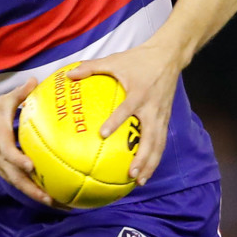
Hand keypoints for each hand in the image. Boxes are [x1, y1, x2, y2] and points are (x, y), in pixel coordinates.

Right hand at [0, 78, 52, 204]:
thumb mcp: (1, 105)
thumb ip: (19, 94)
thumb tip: (36, 80)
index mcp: (0, 143)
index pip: (9, 154)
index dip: (19, 160)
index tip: (30, 165)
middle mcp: (2, 161)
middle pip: (19, 180)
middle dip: (36, 192)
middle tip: (55, 200)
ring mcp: (5, 171)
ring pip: (23, 188)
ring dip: (42, 198)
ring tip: (64, 206)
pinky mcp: (9, 176)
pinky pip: (25, 187)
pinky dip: (40, 195)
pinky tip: (58, 200)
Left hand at [66, 44, 180, 185]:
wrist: (168, 56)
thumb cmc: (138, 59)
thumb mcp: (114, 60)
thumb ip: (91, 68)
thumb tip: (68, 75)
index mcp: (139, 93)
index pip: (126, 109)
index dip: (115, 121)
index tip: (102, 134)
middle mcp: (152, 107)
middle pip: (150, 137)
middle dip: (142, 157)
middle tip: (130, 174)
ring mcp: (161, 114)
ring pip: (158, 143)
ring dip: (150, 163)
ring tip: (139, 181)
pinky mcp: (166, 118)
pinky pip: (161, 140)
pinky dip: (155, 157)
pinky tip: (146, 171)